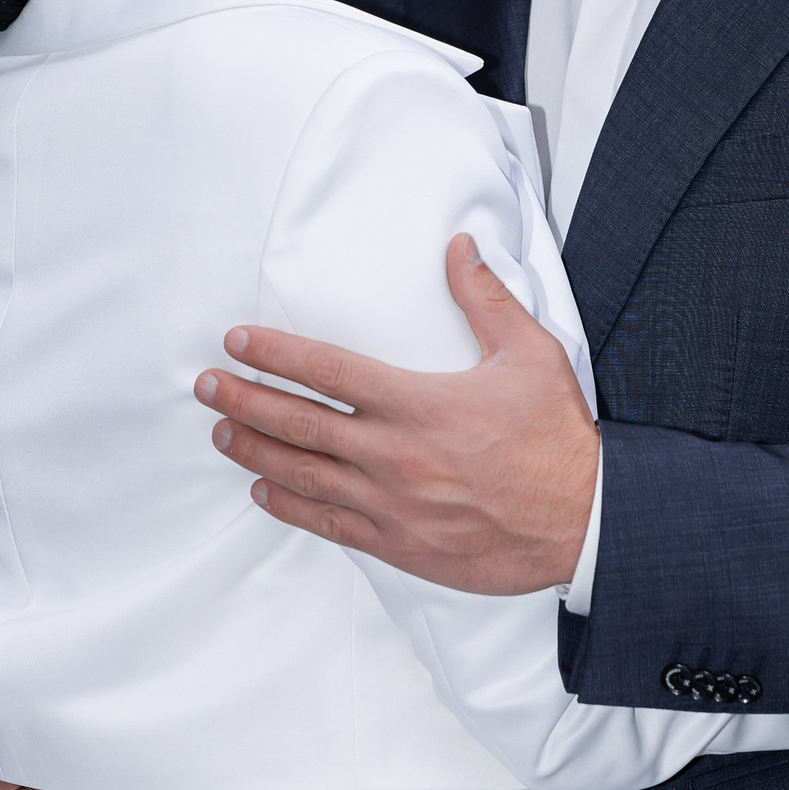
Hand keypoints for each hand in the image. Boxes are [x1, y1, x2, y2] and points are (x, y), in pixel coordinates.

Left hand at [195, 235, 598, 594]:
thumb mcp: (529, 354)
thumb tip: (458, 247)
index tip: (239, 341)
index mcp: (420, 403)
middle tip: (207, 387)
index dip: (276, 353)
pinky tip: (264, 490)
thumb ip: (485, 299)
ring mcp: (392, 504)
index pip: (328, 371)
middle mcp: (395, 454)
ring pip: (304, 474)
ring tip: (221, 433)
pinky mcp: (398, 542)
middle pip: (299, 423)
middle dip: (244, 401)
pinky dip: (290, 505)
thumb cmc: (557, 438)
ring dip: (256, 451)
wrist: (582, 522)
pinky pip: (329, 522)